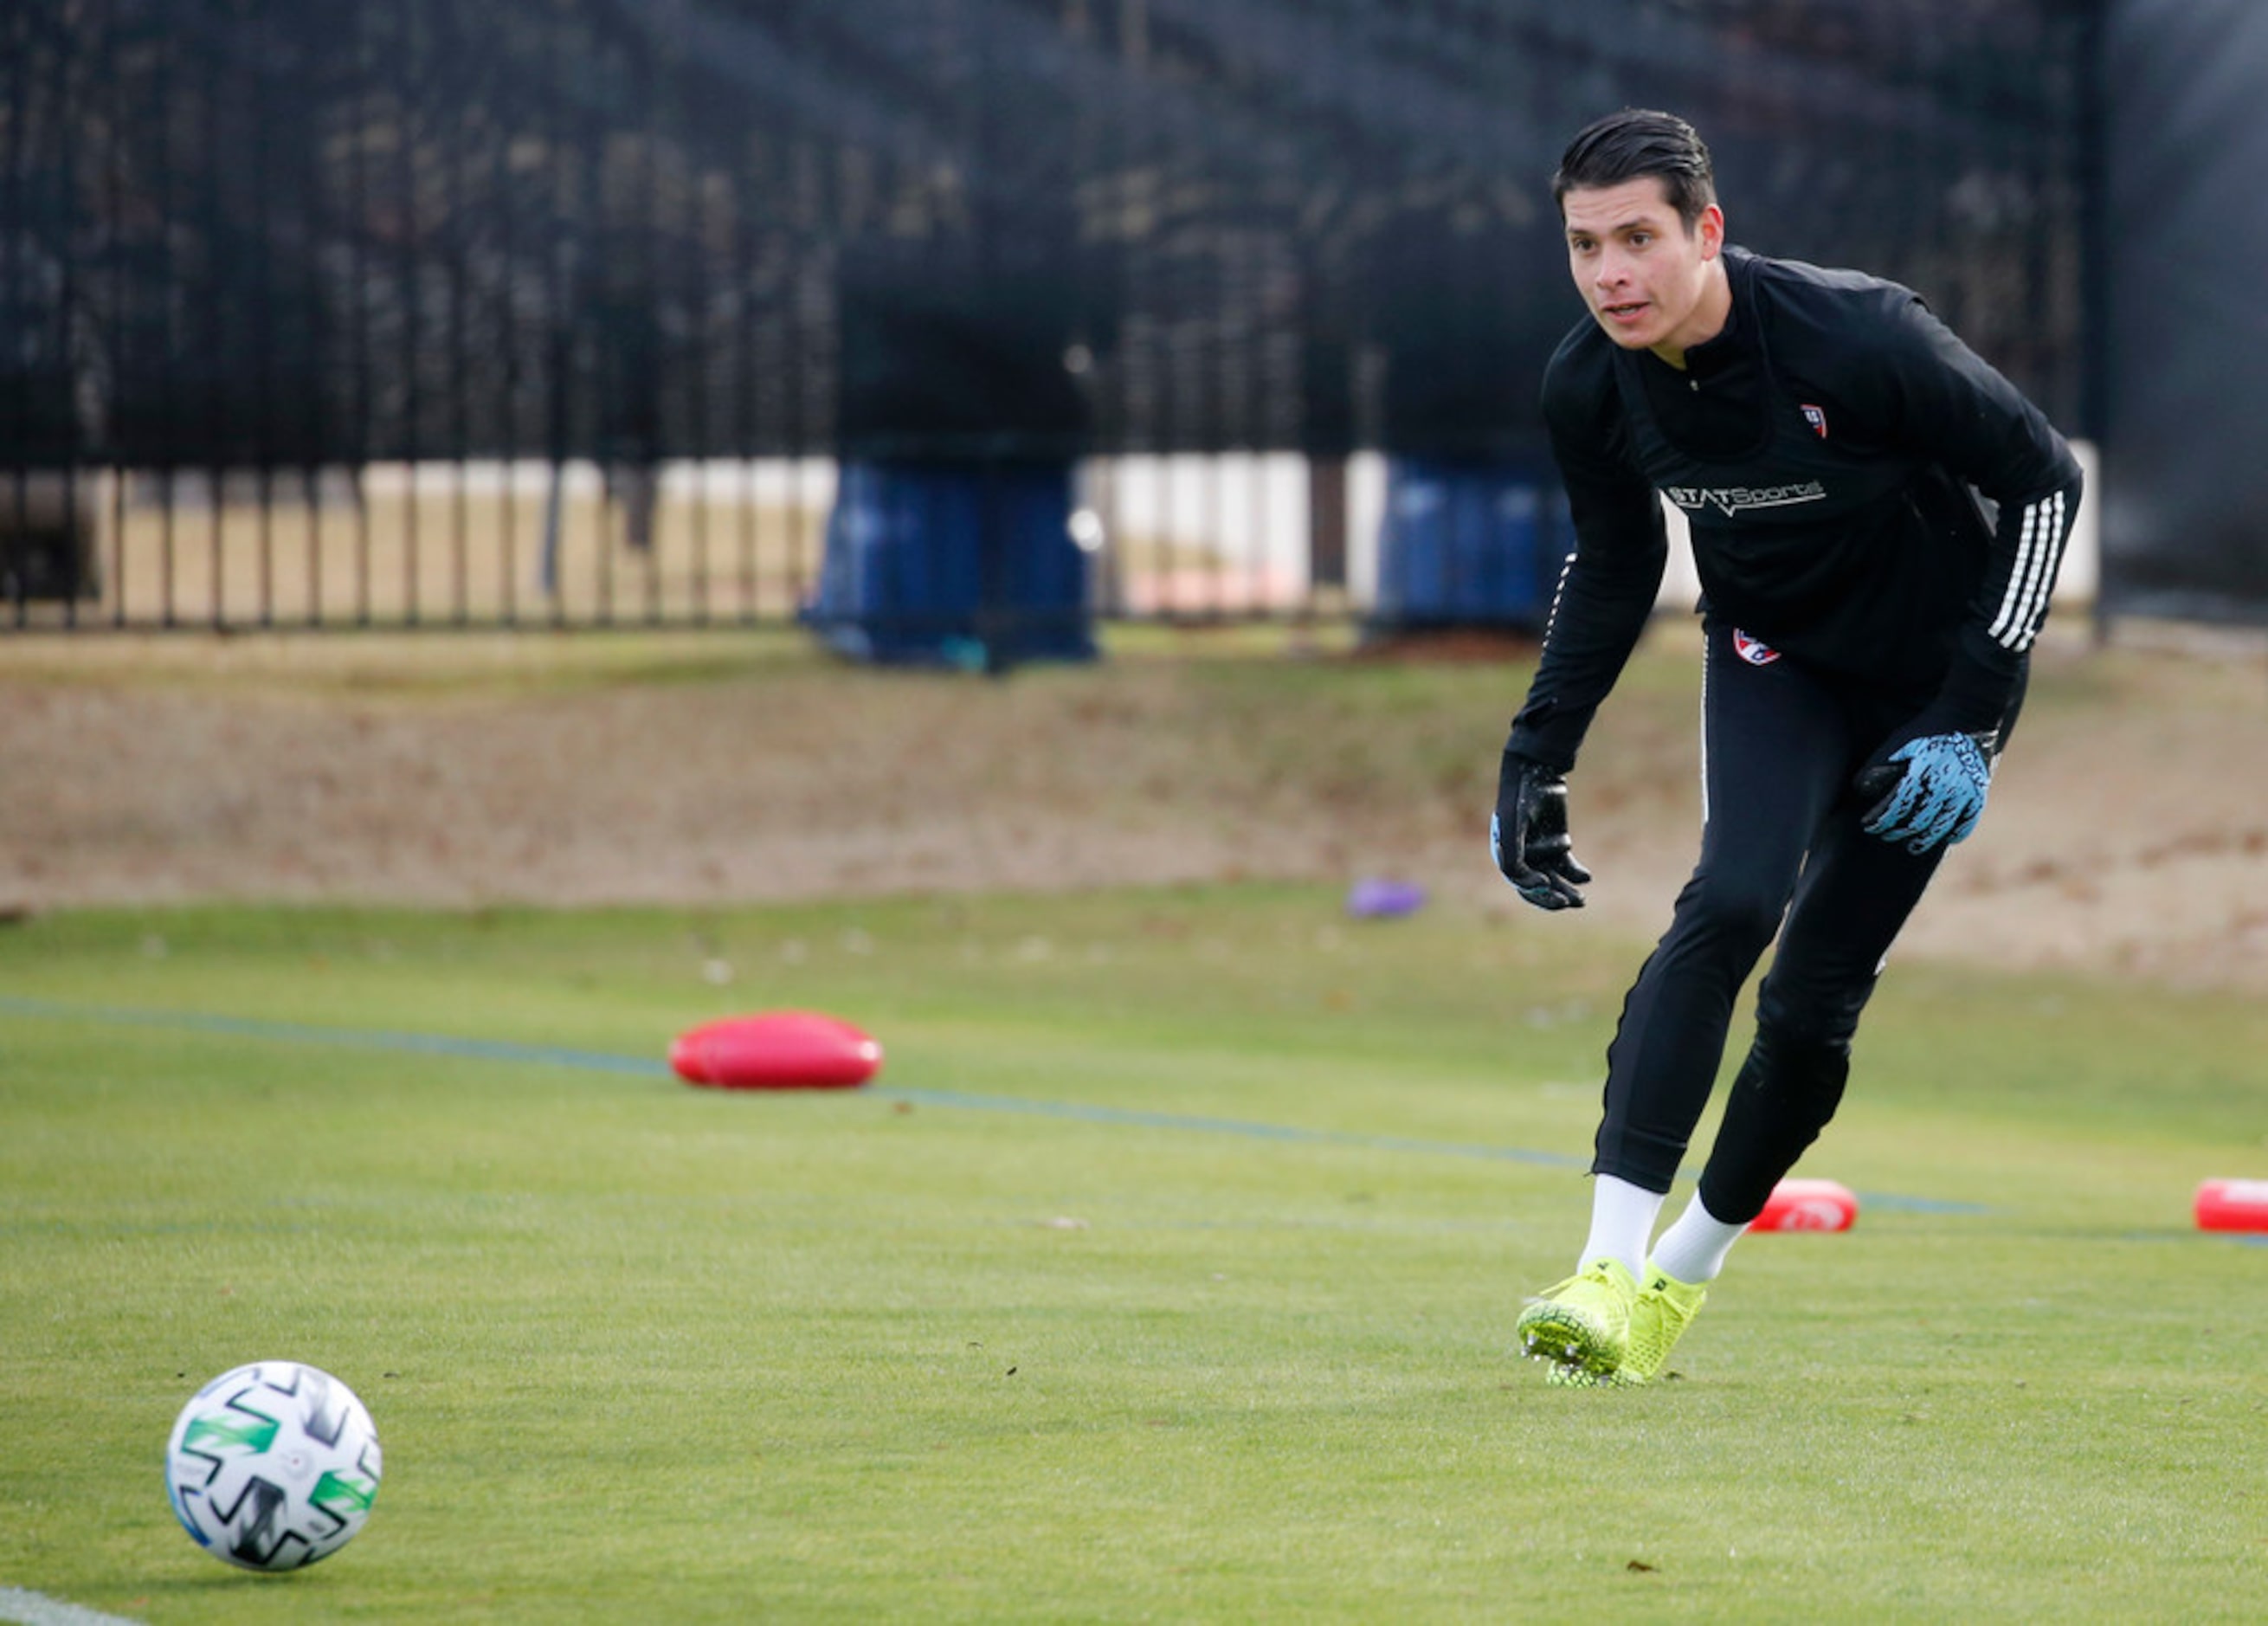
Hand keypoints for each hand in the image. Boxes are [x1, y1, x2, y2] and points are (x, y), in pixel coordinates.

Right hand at [1493, 752, 1590, 909]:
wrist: (1535, 773)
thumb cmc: (1520, 799)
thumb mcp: (1513, 826)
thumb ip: (1514, 856)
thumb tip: (1527, 885)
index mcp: (1507, 857)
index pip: (1520, 883)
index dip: (1533, 890)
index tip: (1547, 884)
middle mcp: (1523, 857)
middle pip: (1538, 888)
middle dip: (1552, 897)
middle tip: (1568, 902)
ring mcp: (1541, 851)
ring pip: (1555, 880)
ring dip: (1567, 891)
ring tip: (1581, 901)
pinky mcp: (1558, 843)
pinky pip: (1567, 866)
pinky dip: (1576, 873)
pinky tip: (1586, 877)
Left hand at [1853, 731, 1993, 853]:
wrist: (1969, 715)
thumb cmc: (1928, 728)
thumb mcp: (1899, 742)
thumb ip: (1879, 766)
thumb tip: (1860, 790)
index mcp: (1920, 774)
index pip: (1895, 807)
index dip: (1880, 820)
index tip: (1869, 826)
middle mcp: (1943, 787)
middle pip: (1916, 822)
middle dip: (1897, 832)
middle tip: (1887, 835)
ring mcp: (1964, 792)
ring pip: (1941, 827)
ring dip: (1925, 840)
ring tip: (1913, 847)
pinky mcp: (1980, 792)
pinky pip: (1969, 821)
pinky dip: (1957, 833)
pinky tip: (1948, 839)